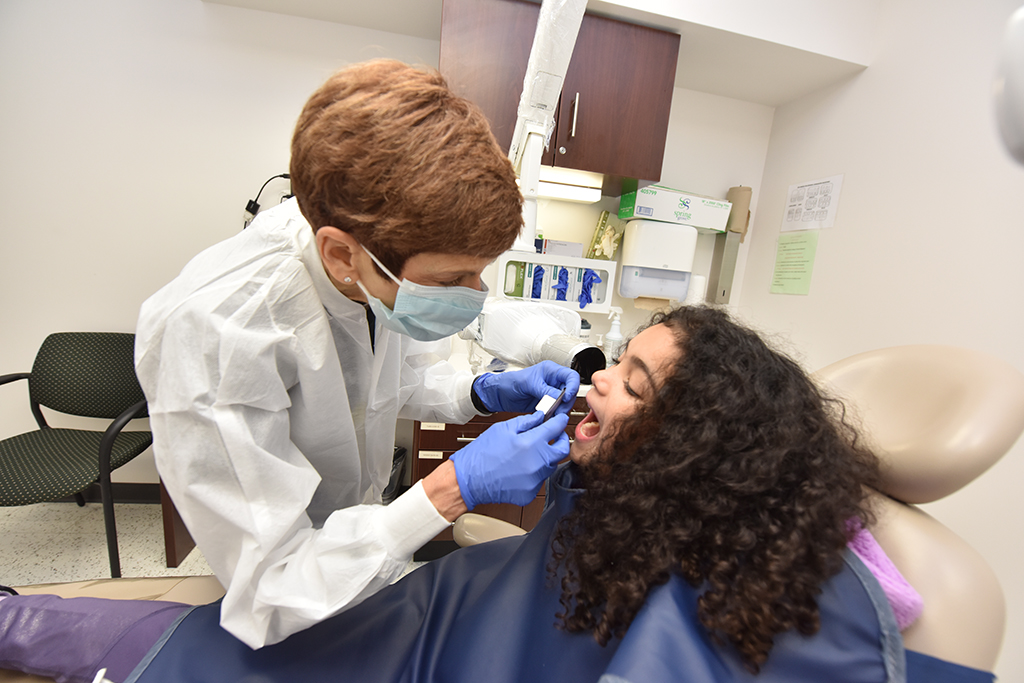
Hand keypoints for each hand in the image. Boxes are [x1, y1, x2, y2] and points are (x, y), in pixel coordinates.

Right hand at [449, 410, 570, 508]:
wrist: (468, 479)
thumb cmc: (481, 454)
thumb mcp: (502, 429)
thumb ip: (526, 422)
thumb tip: (540, 417)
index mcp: (530, 443)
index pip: (557, 428)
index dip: (560, 422)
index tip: (560, 420)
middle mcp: (536, 463)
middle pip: (562, 450)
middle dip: (560, 440)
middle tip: (552, 436)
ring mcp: (534, 480)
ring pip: (550, 465)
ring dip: (545, 457)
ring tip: (527, 454)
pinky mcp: (530, 493)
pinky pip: (539, 480)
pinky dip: (533, 473)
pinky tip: (519, 469)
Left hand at [473, 360, 579, 414]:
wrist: (499, 395)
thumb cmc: (510, 382)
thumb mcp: (527, 383)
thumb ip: (544, 390)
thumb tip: (559, 397)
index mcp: (550, 371)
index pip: (570, 376)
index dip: (573, 386)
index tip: (567, 397)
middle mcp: (552, 381)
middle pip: (570, 391)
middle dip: (567, 402)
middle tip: (559, 410)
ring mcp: (550, 393)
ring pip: (565, 403)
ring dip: (561, 410)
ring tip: (553, 415)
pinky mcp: (546, 404)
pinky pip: (556, 410)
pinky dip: (554, 415)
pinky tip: (549, 418)